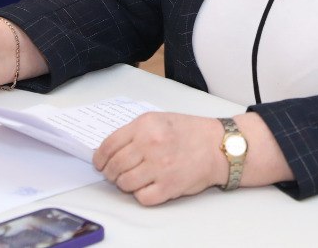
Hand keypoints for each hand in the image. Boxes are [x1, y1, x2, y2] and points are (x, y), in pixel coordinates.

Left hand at [94, 112, 227, 204]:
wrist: (218, 146)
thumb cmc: (190, 132)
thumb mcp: (159, 120)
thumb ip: (135, 132)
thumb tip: (109, 150)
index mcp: (145, 126)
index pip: (109, 145)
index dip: (100, 158)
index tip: (100, 163)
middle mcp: (150, 145)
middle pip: (114, 166)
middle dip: (111, 173)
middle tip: (115, 174)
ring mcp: (159, 167)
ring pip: (124, 183)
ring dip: (125, 184)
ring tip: (133, 179)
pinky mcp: (168, 187)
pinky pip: (142, 197)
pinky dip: (141, 194)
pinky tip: (148, 186)